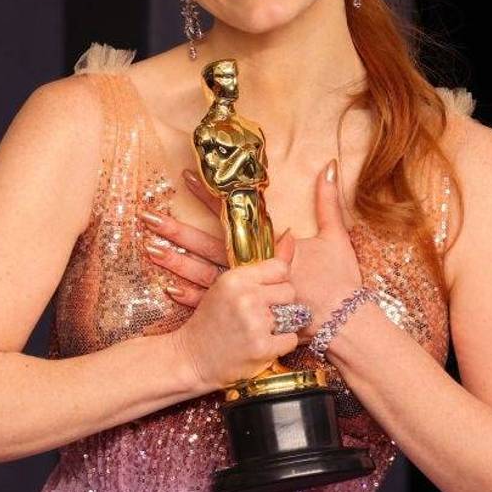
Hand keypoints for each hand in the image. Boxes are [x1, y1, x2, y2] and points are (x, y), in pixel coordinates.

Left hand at [141, 161, 363, 338]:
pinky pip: (212, 305)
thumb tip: (329, 167)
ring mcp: (245, 292)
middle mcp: (250, 267)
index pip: (231, 213)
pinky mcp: (245, 313)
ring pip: (202, 274)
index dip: (208, 195)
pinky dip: (190, 298)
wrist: (342, 325)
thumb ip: (328, 201)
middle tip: (148, 217)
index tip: (186, 178)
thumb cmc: (339, 281)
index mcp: (266, 246)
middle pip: (207, 244)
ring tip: (150, 249)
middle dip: (177, 231)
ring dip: (175, 262)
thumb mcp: (336, 237)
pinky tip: (169, 289)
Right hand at [168, 238, 298, 390]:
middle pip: (289, 291)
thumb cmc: (211, 320)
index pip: (280, 268)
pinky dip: (280, 344)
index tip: (266, 292)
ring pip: (293, 316)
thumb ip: (260, 267)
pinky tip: (262, 344)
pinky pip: (291, 339)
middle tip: (260, 315)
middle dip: (280, 304)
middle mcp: (246, 297)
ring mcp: (255, 323)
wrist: (191, 357)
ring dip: (281, 325)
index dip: (277, 282)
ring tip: (259, 330)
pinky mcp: (262, 347)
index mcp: (236, 278)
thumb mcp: (228, 286)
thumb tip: (290, 236)